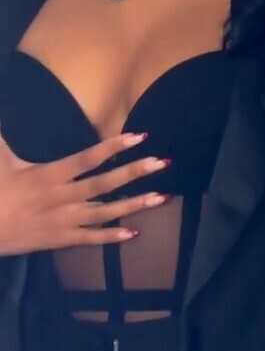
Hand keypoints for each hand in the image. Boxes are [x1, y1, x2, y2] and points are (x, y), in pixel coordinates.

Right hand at [0, 130, 170, 256]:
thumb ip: (3, 134)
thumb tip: (4, 110)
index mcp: (48, 175)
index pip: (87, 158)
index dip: (114, 147)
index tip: (138, 136)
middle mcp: (62, 197)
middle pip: (105, 184)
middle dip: (135, 171)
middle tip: (163, 162)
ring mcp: (65, 221)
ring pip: (106, 212)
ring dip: (135, 204)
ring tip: (162, 196)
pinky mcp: (61, 240)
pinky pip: (91, 239)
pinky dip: (113, 237)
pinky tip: (135, 234)